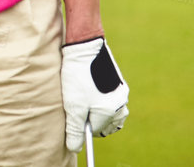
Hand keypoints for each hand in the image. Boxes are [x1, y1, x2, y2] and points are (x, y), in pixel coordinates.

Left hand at [62, 36, 128, 150]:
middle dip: (91, 118)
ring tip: (82, 96)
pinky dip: (100, 97)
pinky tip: (88, 87)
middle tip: (76, 106)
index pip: (96, 130)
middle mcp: (120, 103)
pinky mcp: (118, 81)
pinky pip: (111, 97)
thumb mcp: (73, 105)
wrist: (85, 44)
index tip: (74, 117)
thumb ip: (75, 129)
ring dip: (97, 108)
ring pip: (110, 110)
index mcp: (111, 112)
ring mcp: (121, 91)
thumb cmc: (77, 75)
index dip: (83, 125)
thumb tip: (75, 148)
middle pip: (106, 122)